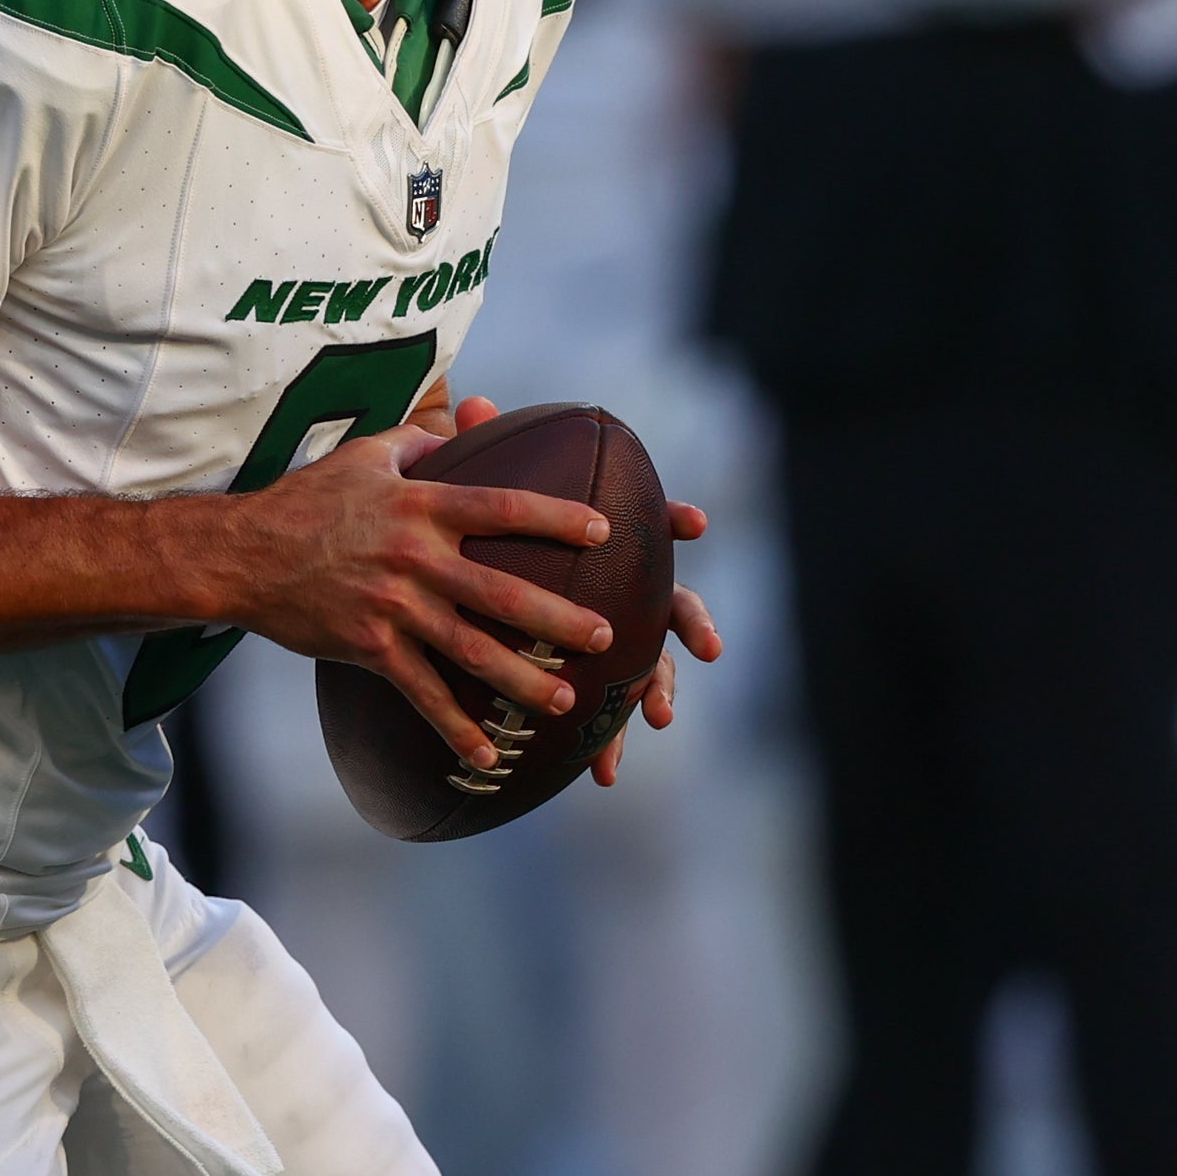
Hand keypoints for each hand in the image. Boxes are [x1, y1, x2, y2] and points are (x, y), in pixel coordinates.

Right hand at [229, 397, 620, 773]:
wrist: (243, 553)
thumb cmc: (308, 498)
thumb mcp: (366, 454)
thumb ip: (421, 442)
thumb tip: (465, 426)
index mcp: (422, 505)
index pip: (504, 508)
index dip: (557, 519)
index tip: (603, 532)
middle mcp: (415, 557)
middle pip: (503, 592)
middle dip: (560, 618)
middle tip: (606, 636)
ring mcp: (394, 606)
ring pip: (472, 651)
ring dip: (523, 681)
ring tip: (565, 700)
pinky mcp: (370, 647)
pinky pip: (422, 694)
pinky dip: (456, 729)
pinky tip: (488, 756)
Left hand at [440, 395, 723, 788]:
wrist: (475, 592)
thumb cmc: (484, 538)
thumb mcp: (477, 498)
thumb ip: (479, 453)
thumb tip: (469, 403)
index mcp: (605, 543)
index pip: (646, 522)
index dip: (672, 519)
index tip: (693, 523)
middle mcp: (623, 590)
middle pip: (670, 601)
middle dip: (690, 621)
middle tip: (706, 645)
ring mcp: (614, 638)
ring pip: (649, 666)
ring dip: (659, 692)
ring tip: (661, 719)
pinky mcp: (591, 682)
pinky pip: (607, 717)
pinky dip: (608, 744)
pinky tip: (599, 772)